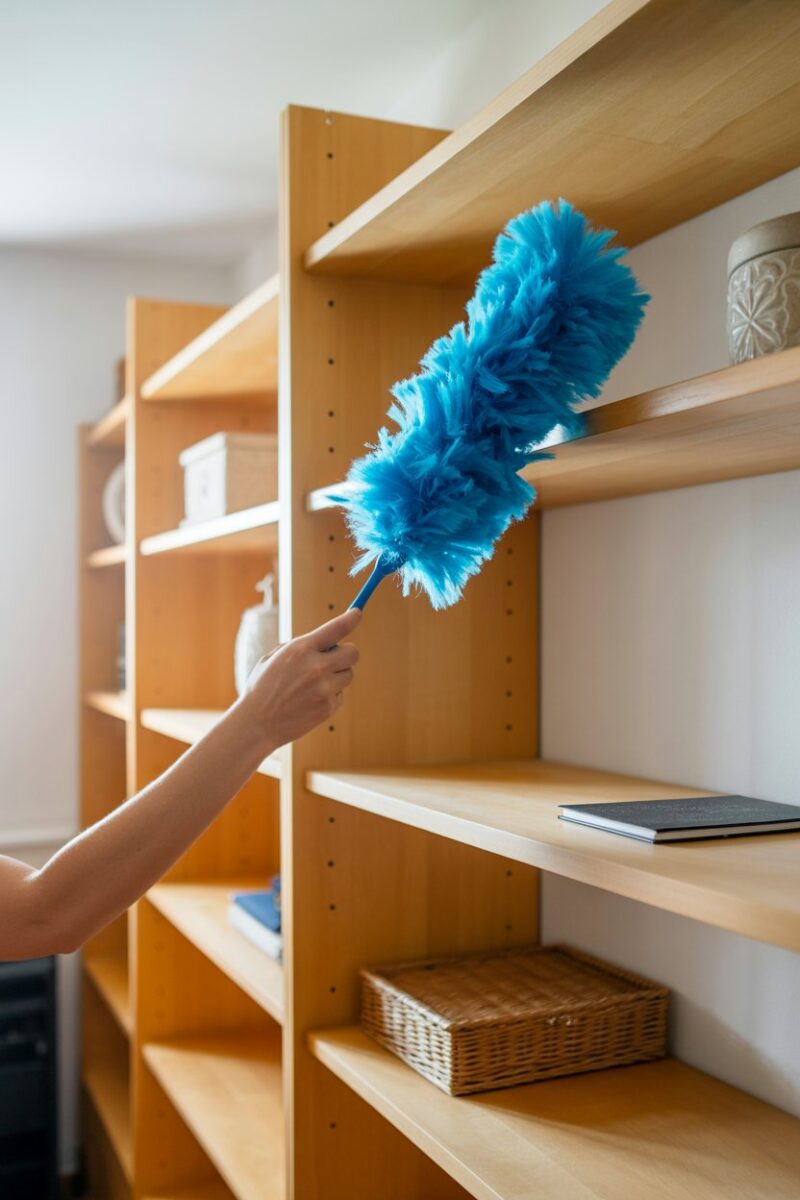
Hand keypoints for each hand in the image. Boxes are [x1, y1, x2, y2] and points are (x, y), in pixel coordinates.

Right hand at [236, 608, 361, 754]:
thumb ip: (301, 647)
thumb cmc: (263, 687)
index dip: (350, 618)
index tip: (358, 612)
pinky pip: (340, 694)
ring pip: (348, 675)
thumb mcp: (274, 658)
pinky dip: (331, 695)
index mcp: (300, 649)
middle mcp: (315, 667)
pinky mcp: (327, 707)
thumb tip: (329, 642)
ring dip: (337, 675)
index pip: (335, 628)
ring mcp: (323, 689)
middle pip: (353, 653)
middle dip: (346, 653)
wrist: (256, 723)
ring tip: (314, 683)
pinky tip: (311, 700)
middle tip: (334, 658)